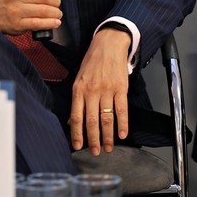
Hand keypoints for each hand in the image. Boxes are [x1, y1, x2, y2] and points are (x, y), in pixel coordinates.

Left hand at [69, 28, 129, 155]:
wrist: (108, 44)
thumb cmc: (92, 62)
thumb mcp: (79, 78)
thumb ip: (77, 99)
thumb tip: (73, 121)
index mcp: (78, 89)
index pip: (76, 117)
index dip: (77, 134)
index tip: (78, 146)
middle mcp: (92, 91)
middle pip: (92, 121)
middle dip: (93, 140)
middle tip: (95, 152)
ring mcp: (107, 90)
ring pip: (107, 119)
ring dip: (108, 136)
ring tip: (109, 148)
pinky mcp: (120, 88)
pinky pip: (122, 110)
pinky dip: (123, 124)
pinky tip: (123, 135)